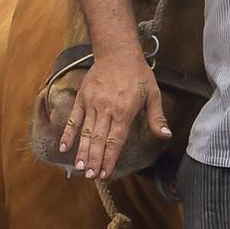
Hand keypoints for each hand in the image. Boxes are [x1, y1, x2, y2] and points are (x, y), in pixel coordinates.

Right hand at [60, 51, 168, 180]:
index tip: (106, 174)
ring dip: (82, 151)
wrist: (117, 51)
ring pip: (86, 132)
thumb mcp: (153, 93)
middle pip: (99, 140)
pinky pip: (74, 118)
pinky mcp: (82, 98)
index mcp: (124, 111)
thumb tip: (166, 135)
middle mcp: (106, 109)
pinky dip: (68, 133)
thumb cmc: (138, 74)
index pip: (115, 140)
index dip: (110, 158)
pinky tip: (64, 148)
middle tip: (91, 177)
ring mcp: (92, 104)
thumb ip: (157, 117)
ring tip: (80, 168)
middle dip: (95, 160)